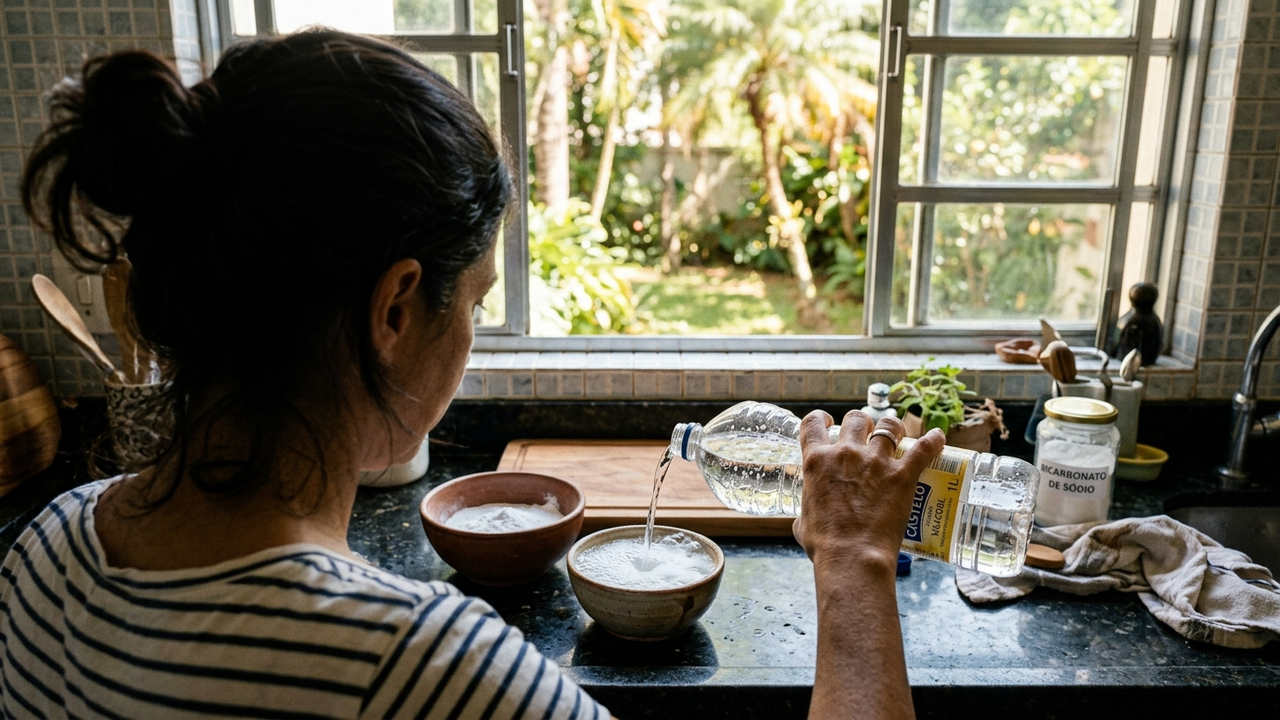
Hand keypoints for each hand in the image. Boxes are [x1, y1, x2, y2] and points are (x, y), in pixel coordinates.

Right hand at [792, 410, 944, 570]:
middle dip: (862, 423)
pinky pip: (923, 449)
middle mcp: (845, 454)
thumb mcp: (803, 523)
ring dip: (894, 427)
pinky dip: (933, 440)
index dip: (821, 419)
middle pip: (855, 419)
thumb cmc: (825, 545)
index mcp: (817, 462)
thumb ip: (808, 510)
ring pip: (888, 426)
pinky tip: (939, 437)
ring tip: (898, 432)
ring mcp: (876, 462)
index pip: (813, 425)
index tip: (828, 421)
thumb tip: (807, 518)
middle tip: (866, 434)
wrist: (852, 556)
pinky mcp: (902, 476)